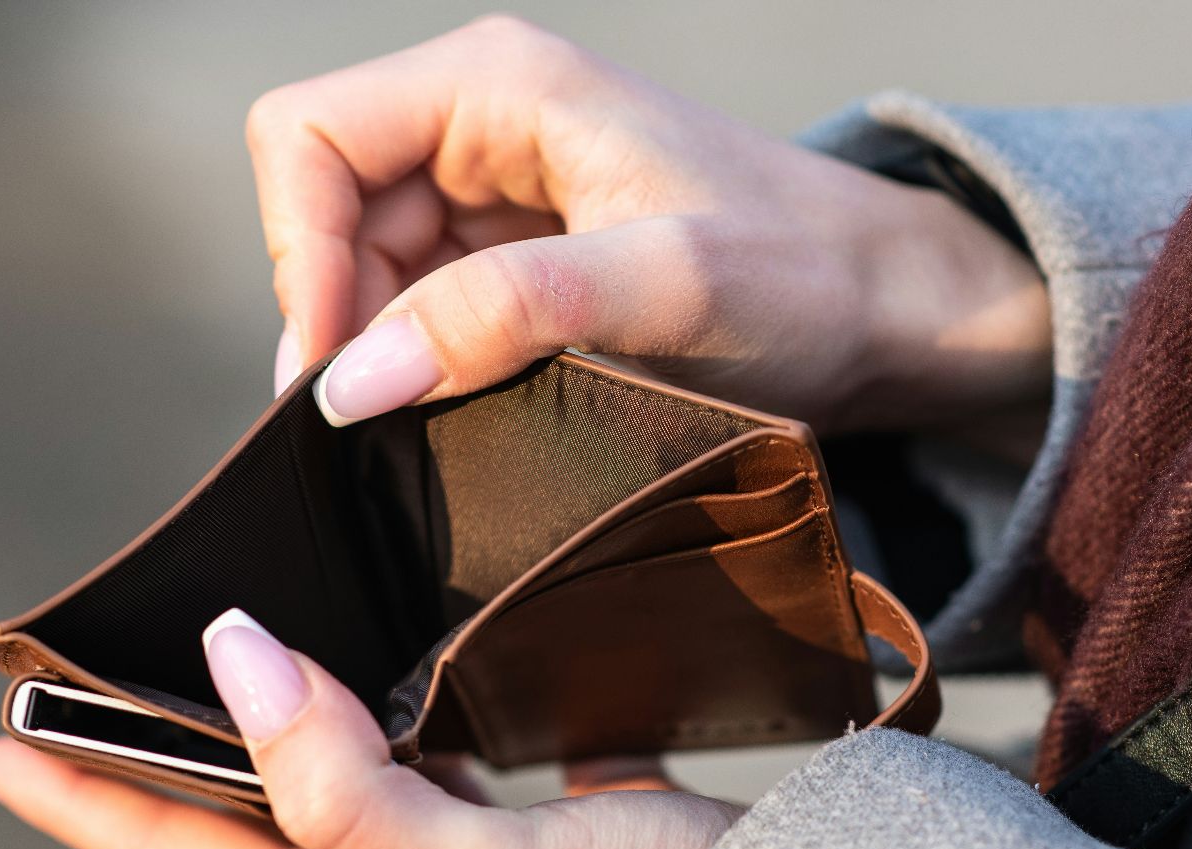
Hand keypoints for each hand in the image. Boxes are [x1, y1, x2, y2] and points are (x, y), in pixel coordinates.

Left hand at [0, 610, 741, 848]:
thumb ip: (340, 785)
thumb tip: (232, 659)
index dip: (57, 795)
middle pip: (203, 824)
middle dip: (116, 762)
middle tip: (49, 689)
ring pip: (282, 792)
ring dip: (214, 739)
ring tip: (163, 673)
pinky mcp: (487, 834)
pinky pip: (370, 767)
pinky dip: (325, 717)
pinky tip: (338, 671)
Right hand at [251, 15, 1049, 434]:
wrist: (891, 313)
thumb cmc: (806, 275)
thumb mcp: (663, 289)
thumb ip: (505, 316)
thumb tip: (354, 379)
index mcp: (496, 82)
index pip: (306, 137)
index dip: (300, 252)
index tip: (339, 369)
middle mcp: (479, 121)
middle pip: (322, 210)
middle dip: (335, 317)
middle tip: (379, 423)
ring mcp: (493, 191)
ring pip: (361, 270)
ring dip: (378, 351)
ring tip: (435, 423)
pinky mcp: (516, 258)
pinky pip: (417, 307)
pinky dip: (420, 366)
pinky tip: (462, 413)